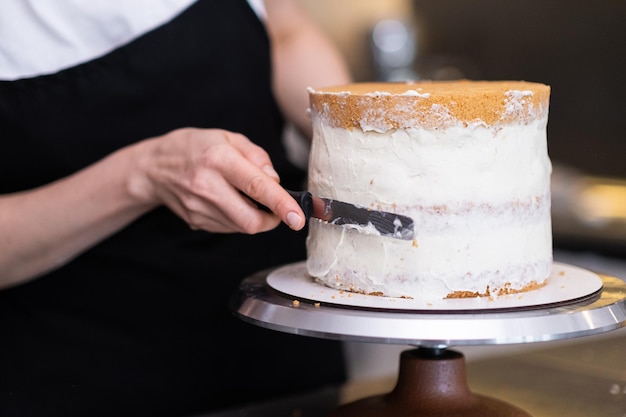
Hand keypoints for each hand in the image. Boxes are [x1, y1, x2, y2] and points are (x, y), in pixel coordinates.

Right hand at [134, 128, 305, 233]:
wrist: (154, 167)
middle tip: (276, 208)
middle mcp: (207, 186)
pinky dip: (238, 218)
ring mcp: (199, 208)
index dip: (280, 204)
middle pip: (251, 220)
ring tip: (243, 195)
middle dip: (272, 219)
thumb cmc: (195, 147)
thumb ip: (257, 157)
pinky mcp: (196, 222)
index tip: (297, 218)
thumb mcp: (228, 138)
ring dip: (254, 217)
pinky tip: (228, 201)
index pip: (256, 186)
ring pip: (242, 227)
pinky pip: (230, 227)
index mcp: (219, 160)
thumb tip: (275, 181)